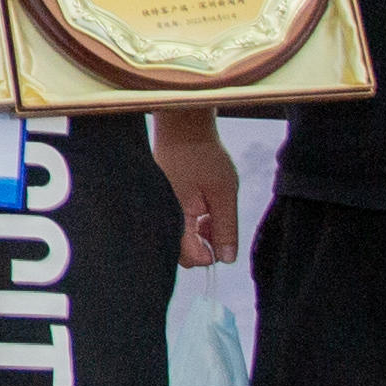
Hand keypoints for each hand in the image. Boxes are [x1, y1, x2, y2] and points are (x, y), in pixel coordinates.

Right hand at [151, 117, 241, 265]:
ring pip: (179, 238)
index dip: (211, 254)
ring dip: (198, 233)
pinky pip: (174, 222)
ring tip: (210, 209)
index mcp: (175, 217)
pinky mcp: (158, 201)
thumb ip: (226, 228)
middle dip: (204, 245)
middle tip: (217, 221)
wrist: (182, 126)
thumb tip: (227, 259)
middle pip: (183, 253)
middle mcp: (160, 217)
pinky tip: (198, 203)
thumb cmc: (203, 155)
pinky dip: (189, 220)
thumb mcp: (224, 192)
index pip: (191, 258)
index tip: (223, 239)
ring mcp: (157, 209)